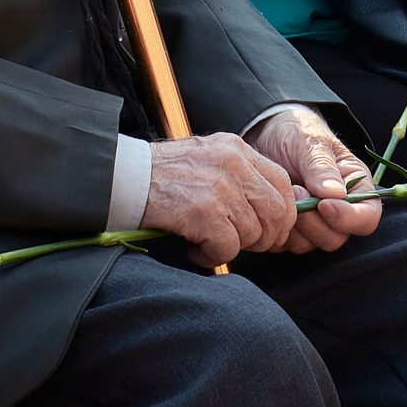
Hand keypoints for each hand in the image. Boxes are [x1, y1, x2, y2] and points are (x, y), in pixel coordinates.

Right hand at [142, 132, 299, 264]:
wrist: (123, 178)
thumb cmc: (162, 175)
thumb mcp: (207, 159)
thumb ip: (238, 176)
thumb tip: (268, 213)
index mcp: (237, 149)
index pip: (282, 183)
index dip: (283, 213)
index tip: (272, 231)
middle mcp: (234, 164)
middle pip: (276, 211)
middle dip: (266, 238)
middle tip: (244, 245)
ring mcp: (220, 187)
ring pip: (253, 233)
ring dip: (233, 248)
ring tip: (208, 245)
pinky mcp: (204, 212)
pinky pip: (228, 248)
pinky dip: (213, 257)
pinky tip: (195, 250)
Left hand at [246, 106, 382, 252]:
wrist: (266, 134)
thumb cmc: (297, 132)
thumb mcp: (311, 142)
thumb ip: (322, 167)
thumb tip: (336, 195)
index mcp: (356, 186)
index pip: (367, 217)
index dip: (349, 218)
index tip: (324, 204)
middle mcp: (339, 210)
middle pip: (337, 237)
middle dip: (314, 221)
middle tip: (297, 192)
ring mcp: (314, 222)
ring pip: (311, 244)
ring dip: (295, 224)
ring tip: (285, 192)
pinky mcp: (291, 228)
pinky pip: (286, 243)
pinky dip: (278, 228)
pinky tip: (273, 202)